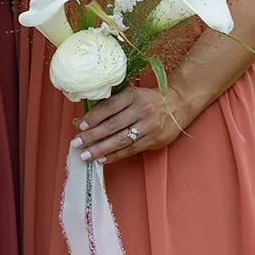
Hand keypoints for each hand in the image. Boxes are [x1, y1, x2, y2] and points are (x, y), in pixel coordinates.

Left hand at [72, 85, 190, 164]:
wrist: (177, 105)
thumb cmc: (147, 99)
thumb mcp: (129, 95)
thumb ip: (107, 106)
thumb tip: (81, 121)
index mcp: (133, 95)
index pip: (109, 107)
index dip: (93, 117)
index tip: (80, 126)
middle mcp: (142, 110)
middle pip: (113, 125)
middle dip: (93, 136)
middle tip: (77, 143)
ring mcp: (150, 126)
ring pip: (122, 140)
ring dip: (101, 149)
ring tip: (86, 155)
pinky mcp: (155, 140)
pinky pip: (132, 150)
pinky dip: (116, 155)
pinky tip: (103, 159)